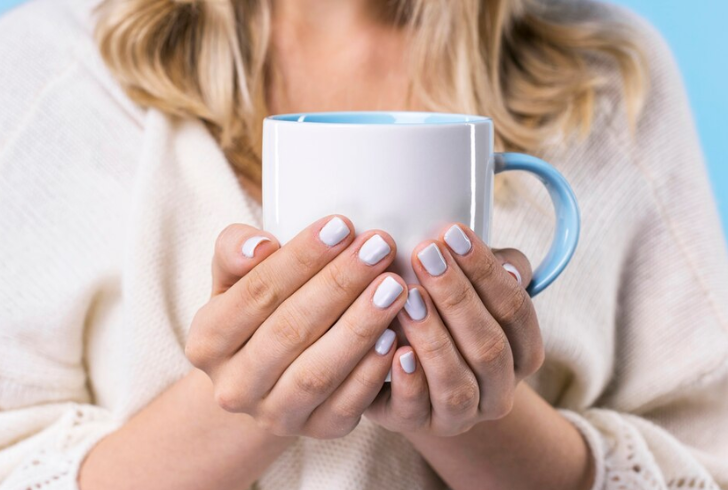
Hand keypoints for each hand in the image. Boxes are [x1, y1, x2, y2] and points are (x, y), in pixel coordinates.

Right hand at [185, 215, 407, 438]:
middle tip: (378, 247)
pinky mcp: (317, 431)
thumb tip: (258, 246)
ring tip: (394, 286)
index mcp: (207, 342)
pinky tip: (397, 336)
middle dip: (339, 284)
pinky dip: (372, 371)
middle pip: (290, 331)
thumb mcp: (234, 279)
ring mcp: (275, 415)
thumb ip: (235, 251)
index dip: (300, 259)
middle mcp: (234, 387)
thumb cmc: (255, 312)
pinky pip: (347, 404)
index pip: (256, 293)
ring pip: (318, 372)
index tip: (342, 225)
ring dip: (360, 327)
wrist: (267, 377)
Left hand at [366, 223, 543, 436]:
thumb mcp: (475, 289)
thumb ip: (495, 269)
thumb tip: (508, 264)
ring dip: (433, 338)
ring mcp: (460, 414)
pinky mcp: (419, 425)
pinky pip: (417, 410)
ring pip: (457, 383)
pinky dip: (409, 382)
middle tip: (424, 255)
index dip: (486, 271)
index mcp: (522, 352)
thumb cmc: (447, 318)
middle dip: (456, 297)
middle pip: (489, 346)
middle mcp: (499, 390)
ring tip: (407, 298)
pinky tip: (395, 351)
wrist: (412, 377)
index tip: (452, 233)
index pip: (516, 310)